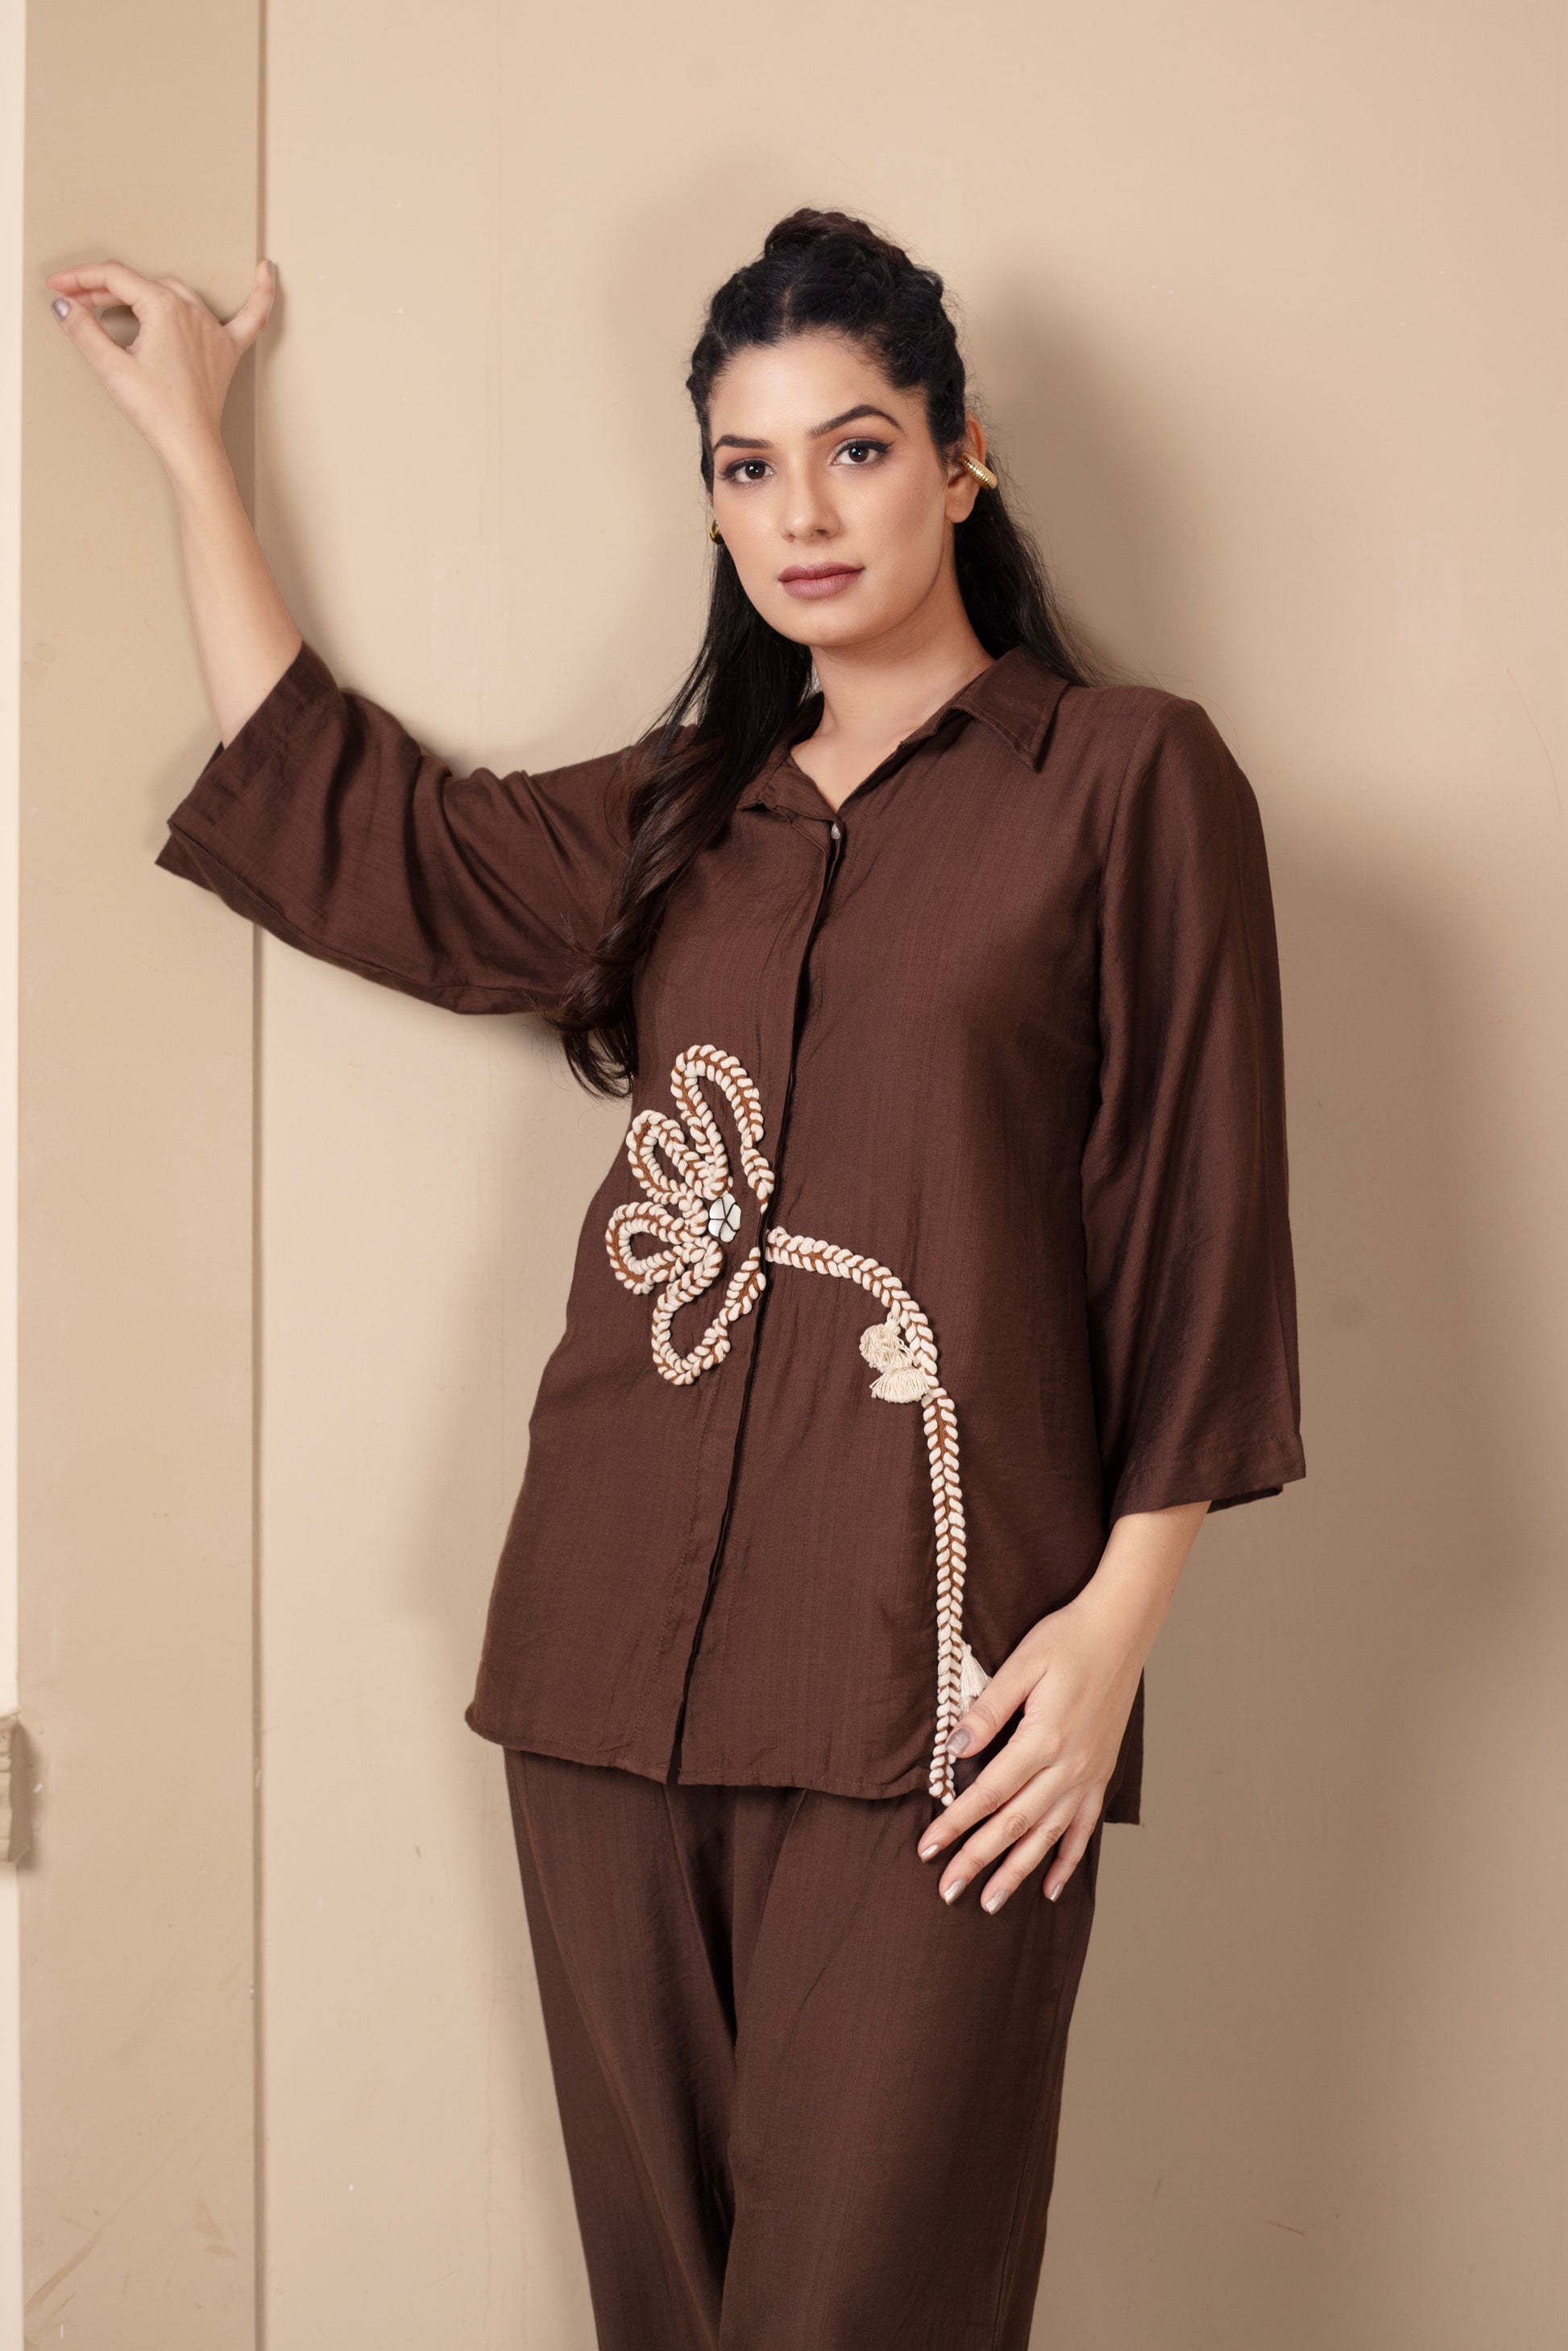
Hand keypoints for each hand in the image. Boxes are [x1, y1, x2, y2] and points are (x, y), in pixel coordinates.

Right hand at [45, 255, 274, 475]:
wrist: (190, 444)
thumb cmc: (156, 410)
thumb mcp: (110, 366)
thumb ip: (84, 329)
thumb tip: (64, 305)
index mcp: (163, 307)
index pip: (115, 278)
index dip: (80, 279)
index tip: (59, 287)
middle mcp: (192, 310)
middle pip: (142, 285)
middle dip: (106, 290)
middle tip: (78, 304)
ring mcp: (213, 329)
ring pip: (176, 293)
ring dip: (145, 292)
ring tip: (115, 299)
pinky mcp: (227, 349)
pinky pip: (251, 315)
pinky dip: (260, 292)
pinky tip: (265, 270)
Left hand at [915, 1499, 1208, 1908]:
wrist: (1121, 1629)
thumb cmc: (1067, 1639)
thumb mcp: (1022, 1664)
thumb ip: (988, 1710)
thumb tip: (954, 1750)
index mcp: (1043, 1739)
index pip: (988, 1793)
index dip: (955, 1823)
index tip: (927, 1848)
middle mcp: (1068, 1767)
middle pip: (1014, 1824)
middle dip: (978, 1859)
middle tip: (947, 1890)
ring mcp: (1088, 1775)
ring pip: (1047, 1836)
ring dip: (1017, 1871)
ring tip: (991, 1902)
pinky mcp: (1101, 1774)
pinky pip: (1083, 1828)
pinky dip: (1067, 1860)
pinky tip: (1051, 1887)